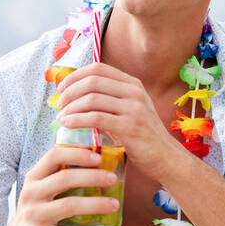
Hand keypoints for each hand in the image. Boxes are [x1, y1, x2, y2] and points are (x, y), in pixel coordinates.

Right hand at [3, 146, 118, 225]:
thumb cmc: (37, 213)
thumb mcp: (41, 191)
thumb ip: (59, 178)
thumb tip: (97, 166)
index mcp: (34, 178)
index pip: (54, 156)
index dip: (77, 154)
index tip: (98, 157)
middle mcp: (31, 193)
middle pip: (65, 178)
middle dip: (92, 177)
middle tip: (112, 179)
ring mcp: (35, 215)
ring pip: (70, 205)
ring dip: (96, 204)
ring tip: (115, 204)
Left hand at [55, 61, 183, 175]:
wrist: (165, 157)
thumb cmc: (143, 136)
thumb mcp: (131, 110)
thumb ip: (111, 100)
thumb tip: (78, 94)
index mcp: (133, 84)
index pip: (98, 68)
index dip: (76, 75)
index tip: (62, 88)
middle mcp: (134, 92)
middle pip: (92, 81)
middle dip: (70, 91)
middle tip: (59, 104)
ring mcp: (133, 108)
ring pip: (92, 99)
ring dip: (71, 107)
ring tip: (61, 117)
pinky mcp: (129, 126)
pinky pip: (95, 118)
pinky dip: (77, 120)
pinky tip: (67, 125)